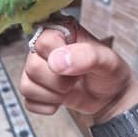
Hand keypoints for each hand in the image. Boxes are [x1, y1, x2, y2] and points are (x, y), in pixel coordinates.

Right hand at [20, 24, 137, 122]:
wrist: (110, 97)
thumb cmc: (109, 72)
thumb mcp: (107, 60)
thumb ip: (86, 55)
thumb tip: (56, 62)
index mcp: (60, 31)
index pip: (43, 41)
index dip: (59, 57)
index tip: (76, 63)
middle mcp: (44, 47)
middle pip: (32, 66)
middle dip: (58, 81)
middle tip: (75, 79)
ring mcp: (37, 67)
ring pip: (27, 85)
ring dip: (53, 94)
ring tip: (69, 88)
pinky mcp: (34, 87)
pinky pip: (28, 101)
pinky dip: (47, 105)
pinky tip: (60, 99)